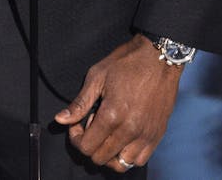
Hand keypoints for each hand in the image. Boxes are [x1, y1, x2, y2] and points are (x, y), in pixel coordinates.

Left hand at [54, 34, 181, 170]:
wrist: (160, 56)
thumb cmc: (127, 62)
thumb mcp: (97, 76)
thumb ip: (79, 103)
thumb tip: (61, 120)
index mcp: (112, 115)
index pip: (86, 147)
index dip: (76, 137)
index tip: (79, 124)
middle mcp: (130, 130)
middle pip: (100, 158)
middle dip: (91, 145)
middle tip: (94, 125)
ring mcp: (146, 134)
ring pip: (120, 164)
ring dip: (109, 154)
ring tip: (109, 134)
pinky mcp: (157, 135)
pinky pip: (139, 160)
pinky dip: (128, 155)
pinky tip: (124, 138)